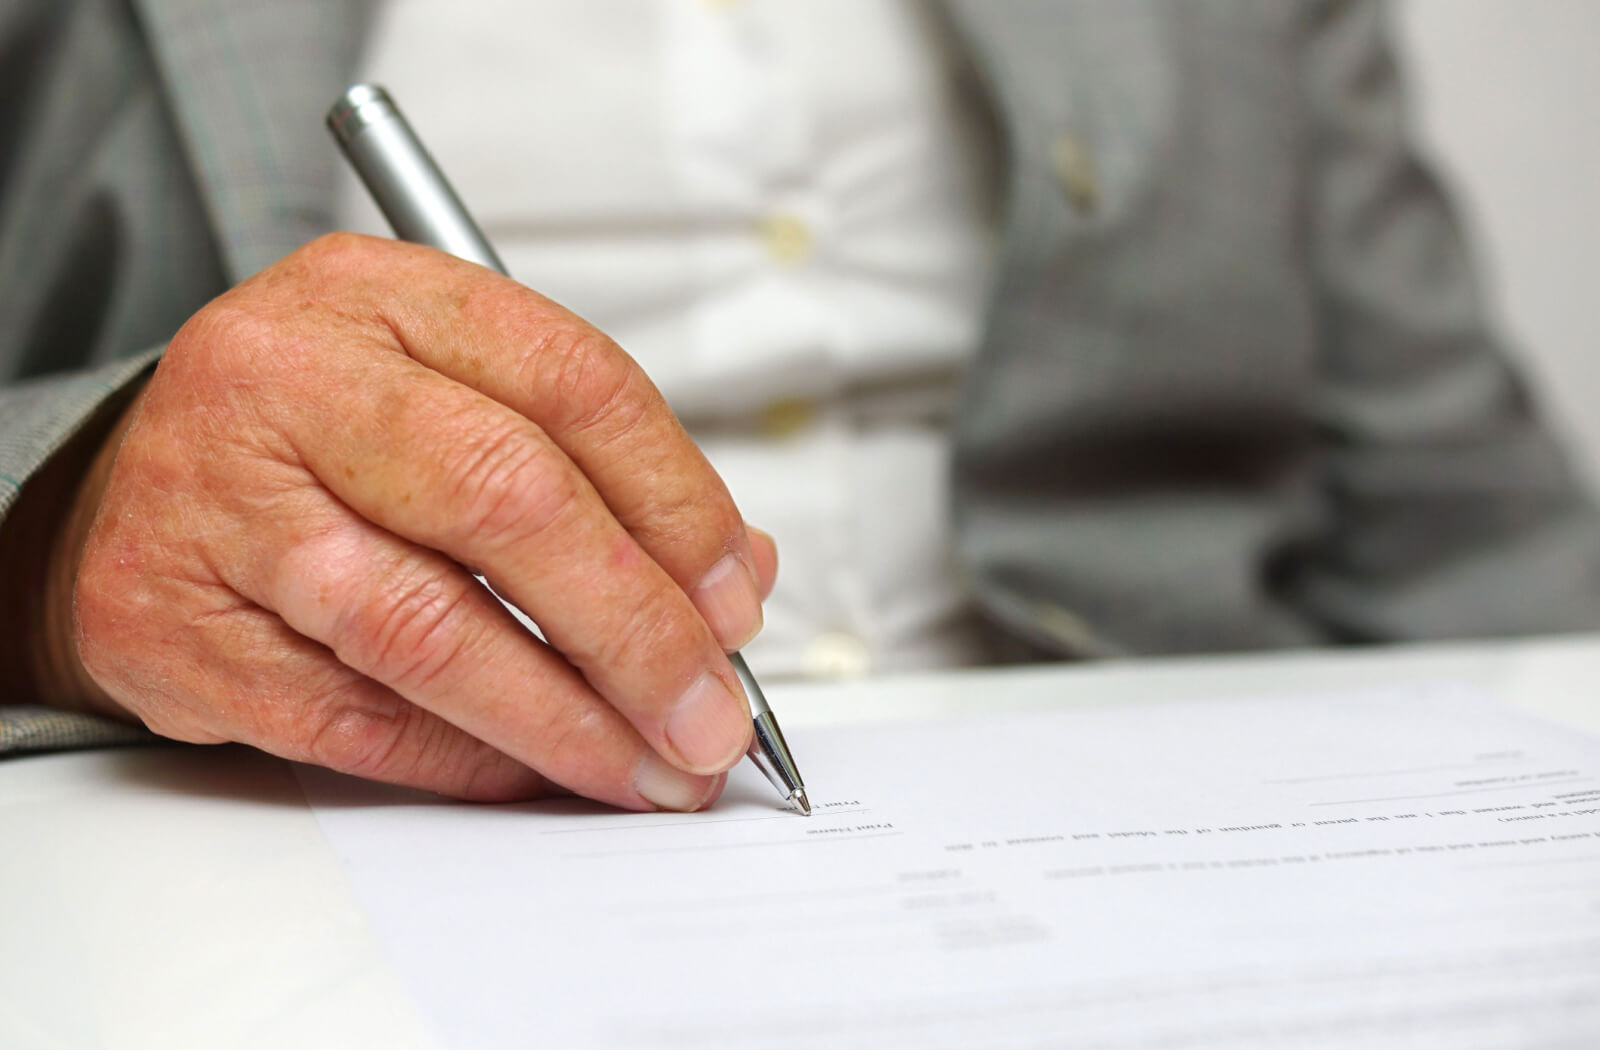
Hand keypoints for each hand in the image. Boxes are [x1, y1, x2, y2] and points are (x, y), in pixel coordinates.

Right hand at [54, 233, 777, 808]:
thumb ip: (594, 468)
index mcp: (378, 293)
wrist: (121, 494)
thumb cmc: (311, 442)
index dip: (679, 505)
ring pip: (431, 628)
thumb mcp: (448, 392)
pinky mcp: (172, 625)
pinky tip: (538, 771)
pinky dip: (471, 759)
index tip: (735, 598)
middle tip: (710, 709)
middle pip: (509, 501)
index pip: (574, 383)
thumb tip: (733, 577)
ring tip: (650, 766)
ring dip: (567, 721)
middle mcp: (288, 379)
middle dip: (638, 629)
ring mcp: (218, 504)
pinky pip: (357, 717)